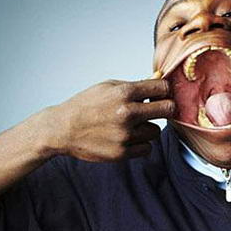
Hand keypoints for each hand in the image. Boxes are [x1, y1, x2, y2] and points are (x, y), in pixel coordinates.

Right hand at [44, 79, 173, 160]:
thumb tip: (160, 78)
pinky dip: (140, 144)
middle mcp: (126, 113)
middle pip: (168, 109)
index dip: (164, 90)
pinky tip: (127, 138)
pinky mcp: (121, 152)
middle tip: (157, 109)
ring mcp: (124, 134)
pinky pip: (147, 148)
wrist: (62, 129)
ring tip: (131, 126)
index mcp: (124, 93)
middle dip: (165, 108)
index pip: (162, 88)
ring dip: (147, 128)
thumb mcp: (108, 87)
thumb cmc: (85, 105)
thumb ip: (136, 85)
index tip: (160, 94)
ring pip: (156, 131)